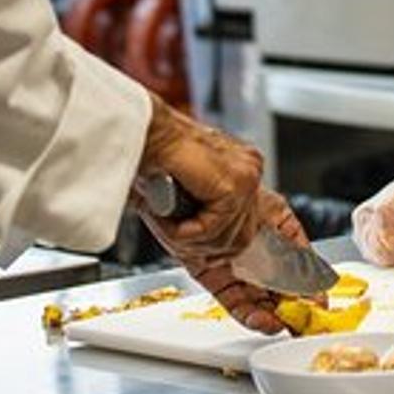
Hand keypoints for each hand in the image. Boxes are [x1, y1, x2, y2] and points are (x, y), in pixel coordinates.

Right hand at [133, 92, 263, 260]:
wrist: (143, 135)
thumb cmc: (155, 159)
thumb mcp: (187, 195)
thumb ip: (205, 219)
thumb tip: (210, 257)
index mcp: (243, 169)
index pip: (247, 224)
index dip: (222, 246)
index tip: (206, 258)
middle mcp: (250, 170)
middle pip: (242, 237)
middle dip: (205, 249)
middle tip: (176, 240)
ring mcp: (246, 176)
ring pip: (227, 239)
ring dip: (190, 242)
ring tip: (166, 226)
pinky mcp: (234, 185)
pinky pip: (213, 230)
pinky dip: (183, 233)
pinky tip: (167, 218)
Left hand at [178, 188, 308, 333]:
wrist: (191, 183)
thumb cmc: (235, 187)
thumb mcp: (278, 214)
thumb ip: (298, 248)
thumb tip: (319, 277)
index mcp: (274, 242)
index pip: (295, 276)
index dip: (307, 294)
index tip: (317, 307)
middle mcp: (254, 258)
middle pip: (275, 293)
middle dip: (289, 311)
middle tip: (300, 321)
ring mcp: (234, 268)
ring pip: (255, 301)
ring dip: (270, 317)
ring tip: (281, 324)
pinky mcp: (210, 275)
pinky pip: (232, 301)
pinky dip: (247, 313)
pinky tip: (262, 319)